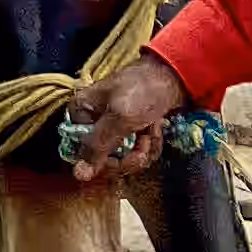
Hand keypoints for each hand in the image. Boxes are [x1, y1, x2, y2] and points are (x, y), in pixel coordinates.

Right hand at [69, 53, 187, 184]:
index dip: (107, 159)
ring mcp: (113, 125)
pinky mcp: (131, 128)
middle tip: (145, 145)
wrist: (173, 76)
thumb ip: (98, 146)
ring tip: (153, 132)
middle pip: (105, 156)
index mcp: (81, 113)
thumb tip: (78, 174)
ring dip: (143, 148)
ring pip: (124, 155)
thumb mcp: (119, 119)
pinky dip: (150, 143)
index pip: (84, 152)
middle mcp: (93, 120)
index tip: (127, 154)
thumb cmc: (142, 92)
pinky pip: (136, 148)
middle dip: (130, 154)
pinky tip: (156, 130)